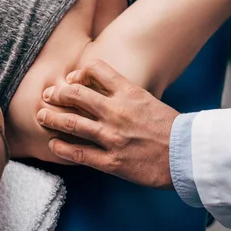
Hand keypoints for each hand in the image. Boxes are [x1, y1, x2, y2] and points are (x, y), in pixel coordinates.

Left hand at [36, 60, 178, 188]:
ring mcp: (112, 137)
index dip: (79, 73)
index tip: (71, 80)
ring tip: (41, 116)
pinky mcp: (111, 161)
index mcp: (128, 92)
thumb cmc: (171, 128)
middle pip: (76, 94)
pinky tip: (52, 144)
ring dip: (51, 118)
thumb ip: (126, 94)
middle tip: (47, 95)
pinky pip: (78, 153)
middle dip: (57, 94)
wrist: (188, 155)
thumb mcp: (149, 100)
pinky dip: (61, 148)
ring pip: (71, 123)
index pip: (96, 69)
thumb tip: (104, 89)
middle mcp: (116, 111)